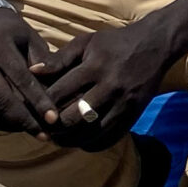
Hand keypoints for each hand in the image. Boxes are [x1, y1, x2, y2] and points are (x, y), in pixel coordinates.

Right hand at [0, 7, 61, 136]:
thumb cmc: (10, 30)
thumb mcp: (30, 37)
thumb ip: (43, 60)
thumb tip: (57, 86)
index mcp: (0, 49)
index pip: (22, 80)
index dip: (39, 101)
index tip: (54, 118)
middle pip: (2, 101)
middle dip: (25, 121)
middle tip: (44, 135)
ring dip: (8, 125)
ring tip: (28, 130)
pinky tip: (10, 125)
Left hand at [32, 20, 177, 150]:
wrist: (156, 45)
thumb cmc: (114, 43)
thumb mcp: (86, 42)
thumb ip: (59, 59)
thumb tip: (31, 72)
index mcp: (95, 67)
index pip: (61, 92)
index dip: (43, 104)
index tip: (32, 110)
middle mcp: (110, 87)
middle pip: (75, 117)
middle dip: (54, 127)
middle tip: (42, 129)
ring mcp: (124, 103)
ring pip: (92, 132)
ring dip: (71, 140)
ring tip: (58, 138)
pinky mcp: (134, 114)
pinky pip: (110, 138)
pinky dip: (93, 144)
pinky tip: (81, 140)